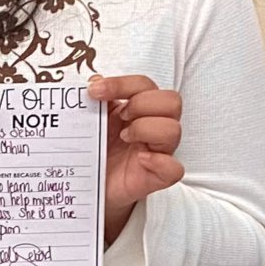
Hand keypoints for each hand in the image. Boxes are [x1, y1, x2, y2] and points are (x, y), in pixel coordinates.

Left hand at [90, 74, 183, 243]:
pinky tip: (140, 159)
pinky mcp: (156, 177)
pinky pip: (175, 169)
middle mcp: (154, 127)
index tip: (94, 91)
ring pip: (174, 130)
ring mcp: (158, 152)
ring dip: (146, 128)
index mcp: (140, 109)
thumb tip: (95, 80)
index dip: (122, 84)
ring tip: (124, 137)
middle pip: (171, 101)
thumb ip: (96, 101)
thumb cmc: (96, 150)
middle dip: (141, 104)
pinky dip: (160, 162)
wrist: (89, 185)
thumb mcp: (93, 121)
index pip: (145, 85)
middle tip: (119, 117)